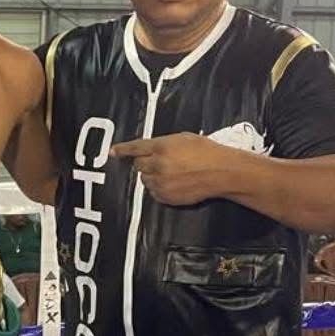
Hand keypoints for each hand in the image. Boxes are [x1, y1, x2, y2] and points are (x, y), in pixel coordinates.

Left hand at [110, 132, 233, 206]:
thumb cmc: (206, 152)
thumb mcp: (183, 138)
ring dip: (153, 176)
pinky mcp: (166, 197)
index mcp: (162, 147)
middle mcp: (158, 165)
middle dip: (146, 163)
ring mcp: (161, 183)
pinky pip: (154, 193)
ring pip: (145, 180)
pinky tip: (175, 183)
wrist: (221, 172)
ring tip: (172, 173)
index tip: (113, 152)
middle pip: (138, 165)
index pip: (135, 148)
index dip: (122, 150)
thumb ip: (163, 143)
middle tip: (161, 161)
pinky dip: (160, 188)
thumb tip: (149, 149)